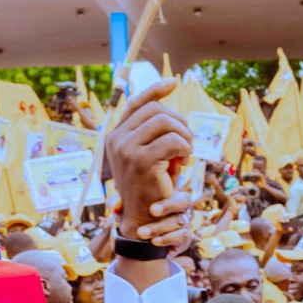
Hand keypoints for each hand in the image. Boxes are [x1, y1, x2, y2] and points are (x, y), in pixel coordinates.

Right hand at [105, 78, 194, 245]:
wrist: (143, 219)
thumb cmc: (152, 187)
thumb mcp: (152, 155)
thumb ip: (154, 134)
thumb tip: (168, 105)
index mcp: (116, 136)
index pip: (136, 102)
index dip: (156, 90)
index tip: (174, 83)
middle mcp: (116, 139)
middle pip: (155, 109)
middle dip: (179, 122)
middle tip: (186, 143)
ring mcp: (126, 149)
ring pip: (164, 120)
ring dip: (184, 134)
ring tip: (186, 152)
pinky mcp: (140, 161)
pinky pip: (173, 140)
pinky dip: (185, 147)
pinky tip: (184, 161)